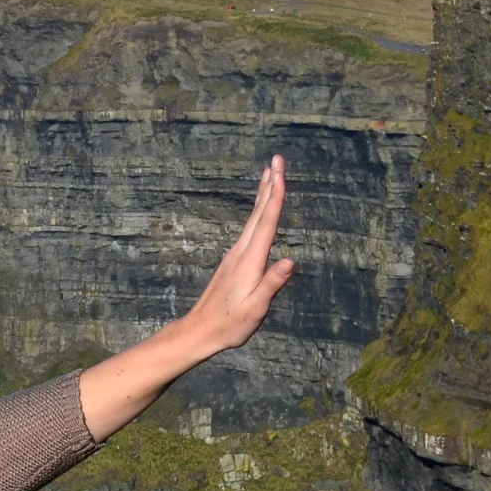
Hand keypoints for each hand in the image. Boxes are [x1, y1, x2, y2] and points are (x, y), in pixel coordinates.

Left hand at [178, 154, 294, 355]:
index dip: (275, 195)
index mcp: (250, 260)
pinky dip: (258, 212)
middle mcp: (241, 252)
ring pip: (253, 218)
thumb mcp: (256, 308)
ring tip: (270, 174)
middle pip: (259, 212)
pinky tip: (260, 210)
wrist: (201, 330)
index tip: (279, 172)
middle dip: (270, 185)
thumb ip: (272, 284)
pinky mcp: (234, 261)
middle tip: (277, 160)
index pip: (267, 222)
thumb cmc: (230, 323)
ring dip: (263, 195)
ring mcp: (236, 255)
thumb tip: (290, 261)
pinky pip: (250, 229)